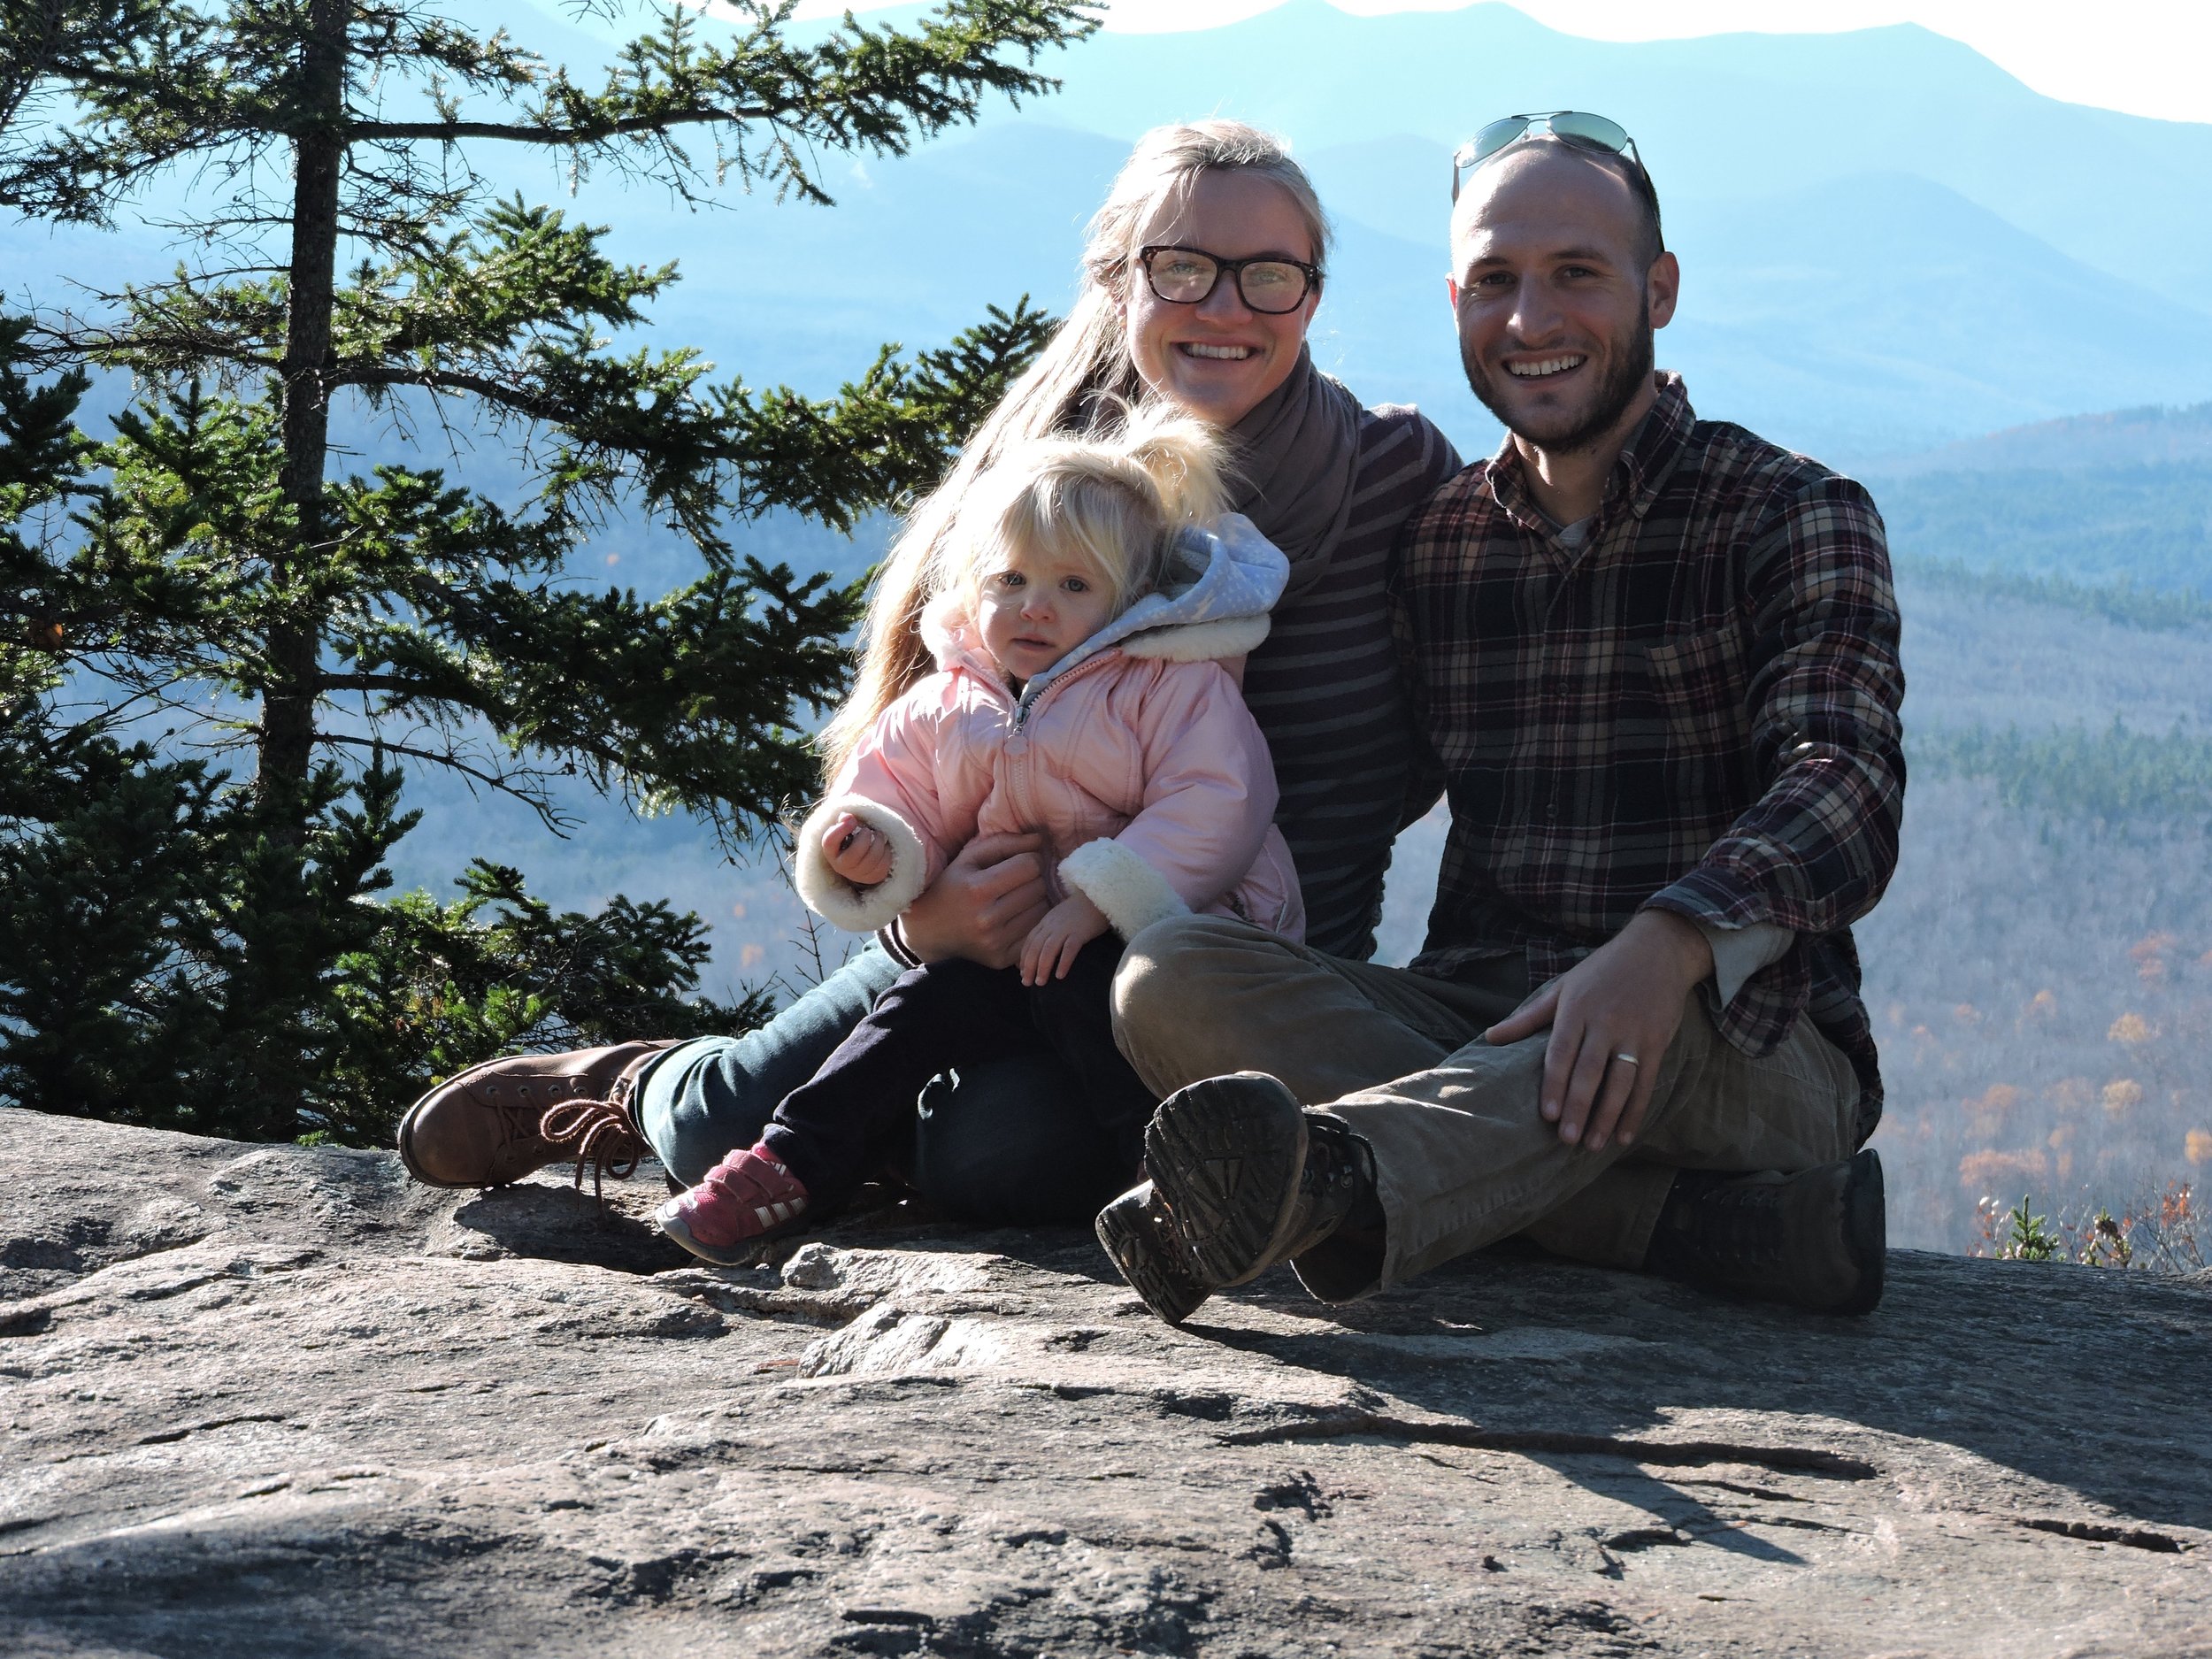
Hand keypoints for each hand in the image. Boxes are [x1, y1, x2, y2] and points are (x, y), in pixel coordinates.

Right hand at [822, 811, 892, 885]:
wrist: (860, 859)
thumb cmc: (851, 839)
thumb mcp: (844, 829)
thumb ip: (844, 820)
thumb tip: (849, 817)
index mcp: (831, 851)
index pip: (829, 841)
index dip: (841, 829)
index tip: (852, 819)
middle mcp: (841, 866)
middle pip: (854, 854)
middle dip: (864, 838)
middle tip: (868, 830)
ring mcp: (857, 874)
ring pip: (872, 859)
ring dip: (878, 842)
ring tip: (878, 834)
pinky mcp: (873, 877)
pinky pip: (883, 864)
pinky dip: (886, 852)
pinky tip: (883, 846)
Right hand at [899, 831, 1050, 969]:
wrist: (928, 930)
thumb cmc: (951, 886)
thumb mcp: (968, 857)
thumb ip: (1004, 843)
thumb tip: (1040, 839)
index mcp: (977, 889)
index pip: (1030, 866)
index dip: (1030, 859)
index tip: (1021, 861)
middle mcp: (987, 918)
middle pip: (1039, 888)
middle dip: (1034, 879)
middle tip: (1020, 880)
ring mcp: (995, 942)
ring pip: (1042, 911)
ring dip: (1035, 901)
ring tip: (1018, 897)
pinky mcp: (1001, 958)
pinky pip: (1035, 933)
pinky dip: (1031, 923)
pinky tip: (1017, 916)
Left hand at [1019, 893, 1109, 986]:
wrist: (1099, 897)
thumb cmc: (1081, 911)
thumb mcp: (1060, 919)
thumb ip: (1051, 931)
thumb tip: (1043, 950)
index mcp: (1046, 922)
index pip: (1030, 942)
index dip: (1024, 959)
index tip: (1022, 973)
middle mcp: (1052, 925)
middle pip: (1036, 947)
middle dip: (1029, 967)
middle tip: (1027, 983)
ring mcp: (1065, 928)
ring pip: (1049, 949)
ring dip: (1043, 967)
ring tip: (1041, 983)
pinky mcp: (1080, 932)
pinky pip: (1069, 949)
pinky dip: (1063, 963)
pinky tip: (1060, 976)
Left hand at [1483, 909, 1713, 1152]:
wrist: (1657, 950)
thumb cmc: (1602, 970)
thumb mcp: (1563, 986)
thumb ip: (1529, 1017)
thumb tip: (1490, 1037)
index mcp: (1576, 1009)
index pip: (1561, 1053)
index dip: (1554, 1085)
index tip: (1548, 1115)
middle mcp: (1605, 1023)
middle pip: (1590, 1072)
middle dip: (1578, 1108)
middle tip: (1567, 1139)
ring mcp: (1633, 1034)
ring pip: (1620, 1082)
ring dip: (1607, 1116)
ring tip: (1593, 1145)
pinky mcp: (1657, 1042)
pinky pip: (1646, 1083)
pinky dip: (1635, 1111)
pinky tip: (1624, 1134)